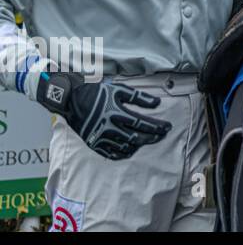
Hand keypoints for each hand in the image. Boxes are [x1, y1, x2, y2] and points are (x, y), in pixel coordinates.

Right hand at [36, 73, 171, 159]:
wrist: (72, 101)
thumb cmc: (97, 93)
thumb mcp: (119, 90)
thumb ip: (139, 97)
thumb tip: (157, 103)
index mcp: (116, 113)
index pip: (142, 124)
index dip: (157, 127)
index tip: (168, 127)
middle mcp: (108, 127)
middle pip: (136, 137)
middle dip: (152, 137)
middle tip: (162, 135)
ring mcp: (100, 138)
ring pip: (125, 147)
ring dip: (140, 145)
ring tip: (148, 140)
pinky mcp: (93, 144)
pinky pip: (111, 154)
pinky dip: (123, 153)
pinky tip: (131, 149)